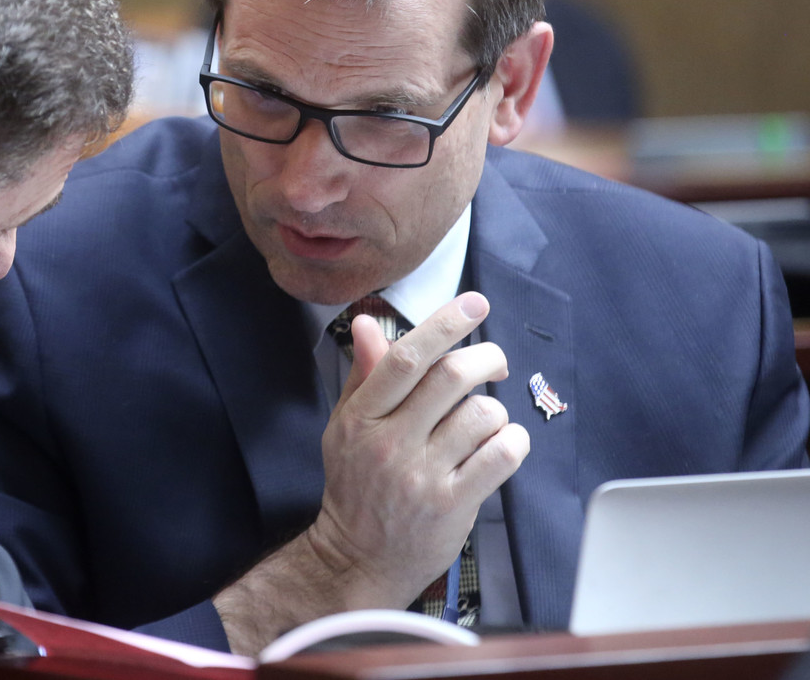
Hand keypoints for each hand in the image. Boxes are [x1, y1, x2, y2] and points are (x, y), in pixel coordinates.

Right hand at [315, 291, 528, 602]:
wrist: (358, 557)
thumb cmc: (356, 485)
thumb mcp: (347, 425)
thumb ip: (365, 374)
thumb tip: (371, 324)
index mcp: (361, 417)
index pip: (404, 358)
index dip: (443, 324)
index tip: (473, 303)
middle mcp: (389, 442)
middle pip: (450, 377)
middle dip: (485, 357)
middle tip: (494, 360)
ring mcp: (422, 475)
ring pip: (481, 415)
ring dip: (495, 408)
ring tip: (486, 420)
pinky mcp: (453, 504)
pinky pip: (501, 456)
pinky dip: (512, 441)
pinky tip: (501, 444)